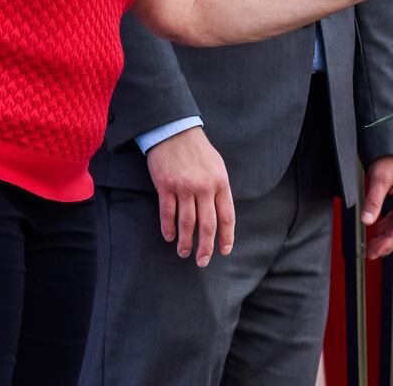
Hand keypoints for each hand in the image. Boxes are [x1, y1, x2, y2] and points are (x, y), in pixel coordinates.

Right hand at [145, 127, 234, 266]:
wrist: (175, 130)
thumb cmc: (197, 149)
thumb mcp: (217, 166)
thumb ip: (220, 189)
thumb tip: (221, 214)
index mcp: (221, 182)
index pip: (227, 216)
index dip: (226, 237)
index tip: (224, 251)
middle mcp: (204, 187)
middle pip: (207, 225)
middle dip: (206, 247)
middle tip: (203, 262)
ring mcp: (184, 187)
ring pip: (187, 223)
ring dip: (186, 242)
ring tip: (184, 253)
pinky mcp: (166, 186)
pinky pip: (168, 213)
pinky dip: (168, 228)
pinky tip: (169, 237)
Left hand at [362, 155, 392, 259]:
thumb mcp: (380, 178)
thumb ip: (374, 200)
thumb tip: (367, 221)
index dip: (391, 242)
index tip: (377, 251)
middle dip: (388, 244)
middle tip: (371, 253)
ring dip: (387, 237)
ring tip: (371, 246)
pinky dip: (387, 227)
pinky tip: (377, 231)